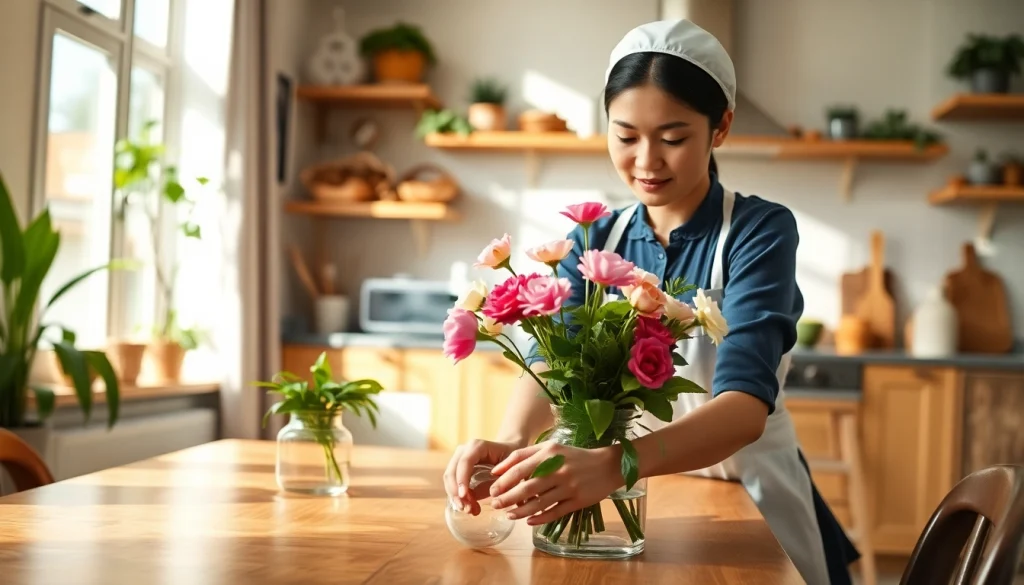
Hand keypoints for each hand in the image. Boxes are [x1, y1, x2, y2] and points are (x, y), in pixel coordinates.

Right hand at [443, 439, 519, 515]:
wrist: (508, 452)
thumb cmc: (512, 459)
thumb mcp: (510, 469)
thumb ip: (498, 482)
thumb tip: (484, 497)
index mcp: (477, 446)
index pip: (465, 462)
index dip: (462, 479)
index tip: (464, 496)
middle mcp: (464, 450)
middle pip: (452, 472)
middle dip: (457, 493)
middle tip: (468, 510)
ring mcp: (458, 458)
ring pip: (449, 479)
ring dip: (456, 497)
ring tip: (471, 511)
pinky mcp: (457, 468)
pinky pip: (452, 483)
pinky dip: (458, 496)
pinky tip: (469, 507)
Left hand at [488, 442, 621, 525]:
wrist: (608, 465)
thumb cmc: (574, 456)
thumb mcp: (550, 448)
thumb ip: (523, 455)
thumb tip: (497, 470)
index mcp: (549, 453)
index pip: (519, 468)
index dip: (503, 481)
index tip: (492, 490)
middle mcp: (558, 469)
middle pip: (527, 487)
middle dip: (507, 498)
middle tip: (496, 505)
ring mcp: (569, 486)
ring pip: (539, 503)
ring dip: (521, 511)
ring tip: (509, 515)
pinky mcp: (578, 500)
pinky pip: (555, 512)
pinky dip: (540, 518)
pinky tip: (529, 521)